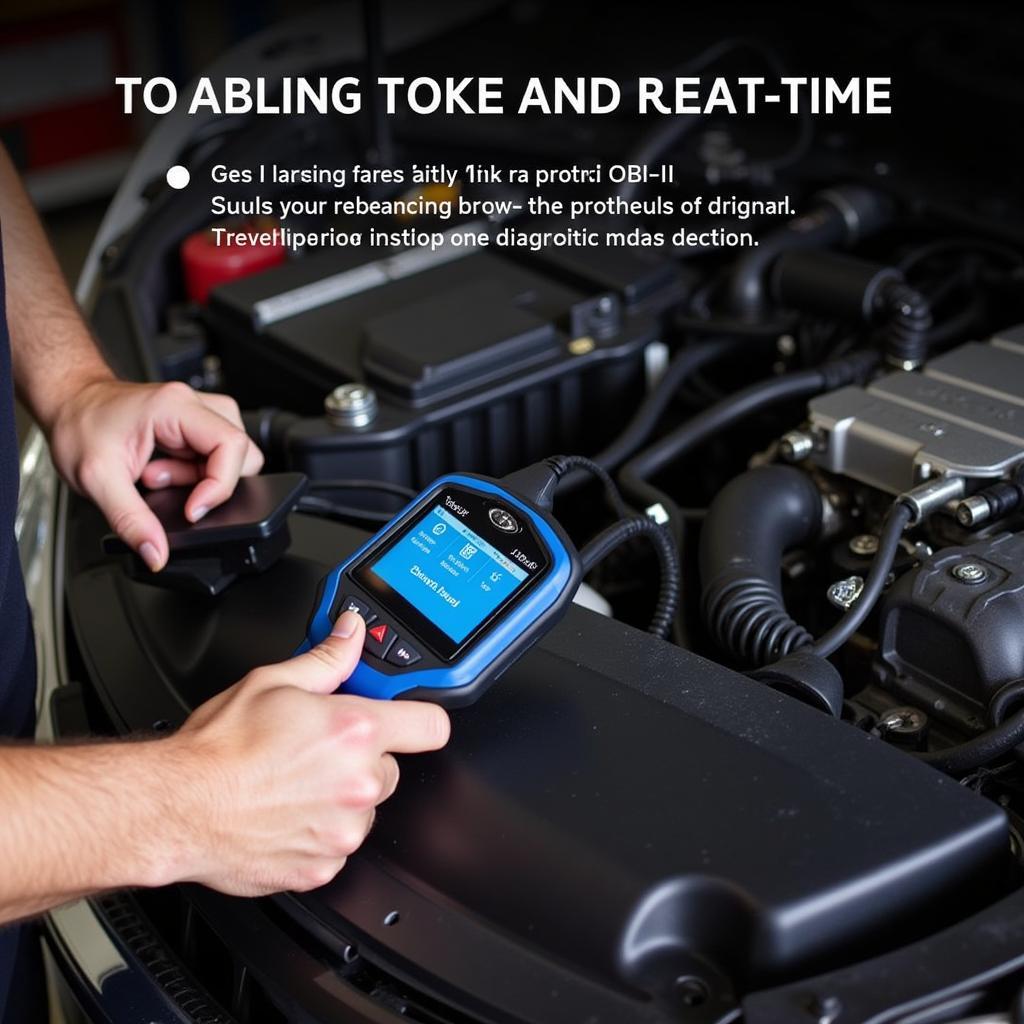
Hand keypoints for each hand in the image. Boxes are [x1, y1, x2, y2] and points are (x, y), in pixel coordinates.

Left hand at [47, 378, 262, 569]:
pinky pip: (216, 454)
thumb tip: (157, 552)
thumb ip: (130, 520)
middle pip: (240, 450)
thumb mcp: (97, 479)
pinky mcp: (194, 425)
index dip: (221, 485)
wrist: (67, 405)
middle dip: (212, 481)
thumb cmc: (79, 426)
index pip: (231, 445)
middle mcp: (193, 405)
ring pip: (232, 454)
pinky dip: (195, 472)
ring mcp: (196, 413)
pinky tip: (165, 471)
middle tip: (170, 485)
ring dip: (203, 477)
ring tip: (162, 477)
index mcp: (175, 407)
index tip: (194, 509)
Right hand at [163, 611, 449, 895]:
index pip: (431, 726)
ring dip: (342, 798)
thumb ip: (328, 659)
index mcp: (355, 731)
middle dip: (363, 758)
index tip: (407, 718)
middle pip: (390, 768)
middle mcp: (358, 783)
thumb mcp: (273, 681)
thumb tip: (351, 634)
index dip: (419, 718)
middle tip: (320, 750)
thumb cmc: (218, 748)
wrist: (175, 807)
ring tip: (294, 783)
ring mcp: (342, 831)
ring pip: (364, 809)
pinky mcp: (322, 867)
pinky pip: (338, 846)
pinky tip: (285, 814)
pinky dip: (319, 834)